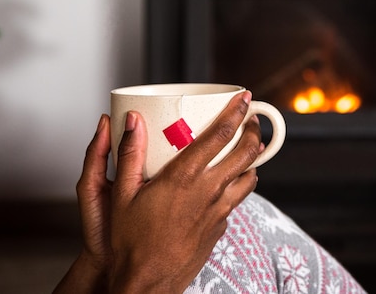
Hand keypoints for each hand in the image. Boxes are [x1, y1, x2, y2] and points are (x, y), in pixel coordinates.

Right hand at [54, 91, 260, 293]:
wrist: (146, 284)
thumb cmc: (131, 242)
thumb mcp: (122, 194)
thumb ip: (128, 153)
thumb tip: (131, 120)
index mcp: (185, 178)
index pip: (221, 135)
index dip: (236, 112)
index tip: (245, 99)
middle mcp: (209, 192)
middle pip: (246, 153)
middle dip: (253, 130)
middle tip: (251, 120)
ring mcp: (219, 211)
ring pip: (250, 177)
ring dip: (253, 159)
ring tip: (249, 148)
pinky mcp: (221, 226)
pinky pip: (238, 199)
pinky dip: (240, 185)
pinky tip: (229, 183)